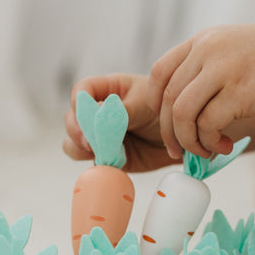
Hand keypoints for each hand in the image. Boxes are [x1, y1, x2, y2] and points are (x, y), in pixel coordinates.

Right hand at [63, 73, 178, 172]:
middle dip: (76, 129)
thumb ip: (122, 110)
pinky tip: (111, 162)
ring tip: (99, 151)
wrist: (182, 138)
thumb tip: (99, 115)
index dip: (78, 102)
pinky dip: (96, 163)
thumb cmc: (164, 110)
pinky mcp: (107, 157)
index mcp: (106, 90)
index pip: (81, 91)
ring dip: (80, 148)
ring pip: (73, 143)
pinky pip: (92, 162)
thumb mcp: (145, 103)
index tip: (85, 114)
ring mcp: (100, 136)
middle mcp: (98, 113)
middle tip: (89, 140)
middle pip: (72, 118)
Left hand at [146, 23, 254, 157]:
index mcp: (203, 41)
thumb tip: (182, 109)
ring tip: (205, 151)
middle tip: (179, 151)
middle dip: (169, 132)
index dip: (156, 104)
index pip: (159, 72)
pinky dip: (210, 143)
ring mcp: (224, 69)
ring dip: (188, 141)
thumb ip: (207, 69)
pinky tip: (225, 146)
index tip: (167, 123)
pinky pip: (208, 125)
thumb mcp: (235, 52)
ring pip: (183, 113)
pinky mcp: (241, 92)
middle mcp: (208, 50)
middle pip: (168, 98)